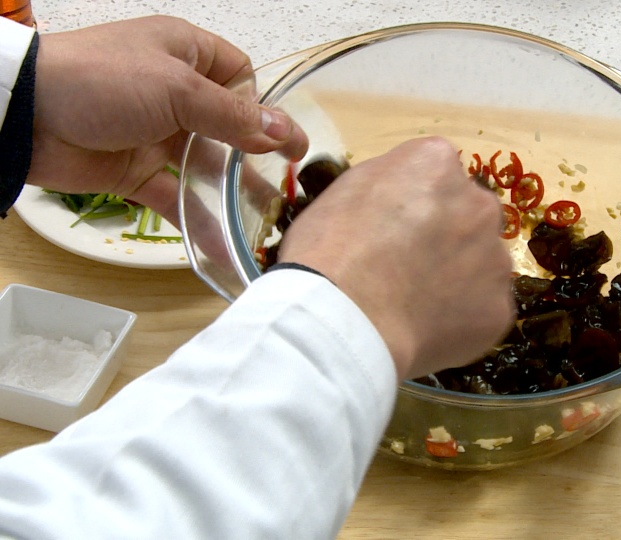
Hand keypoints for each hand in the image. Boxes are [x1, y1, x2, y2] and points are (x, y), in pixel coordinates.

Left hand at [27, 15, 308, 224]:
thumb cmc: (100, 81)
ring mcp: (155, 134)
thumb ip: (234, 116)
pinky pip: (177, 196)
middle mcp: (173, 92)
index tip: (280, 140)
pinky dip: (197, 217)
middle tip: (284, 188)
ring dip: (231, 192)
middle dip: (254, 158)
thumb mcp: (177, 89)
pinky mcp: (136, 171)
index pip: (238, 76)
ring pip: (205, 166)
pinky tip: (222, 240)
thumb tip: (285, 132)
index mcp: (184, 54)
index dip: (260, 105)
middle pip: (228, 127)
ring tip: (263, 220)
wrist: (24, 116)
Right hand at [278, 137, 515, 378]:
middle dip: (447, 235)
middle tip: (408, 266)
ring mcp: (495, 258)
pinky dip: (461, 319)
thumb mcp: (346, 189)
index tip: (393, 228)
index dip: (414, 204)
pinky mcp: (500, 308)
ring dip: (459, 276)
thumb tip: (405, 194)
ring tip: (414, 303)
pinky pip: (483, 308)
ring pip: (481, 263)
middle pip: (469, 215)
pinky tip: (425, 328)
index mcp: (437, 163)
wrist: (344, 321)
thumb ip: (390, 181)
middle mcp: (478, 203)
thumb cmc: (330, 252)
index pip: (438, 173)